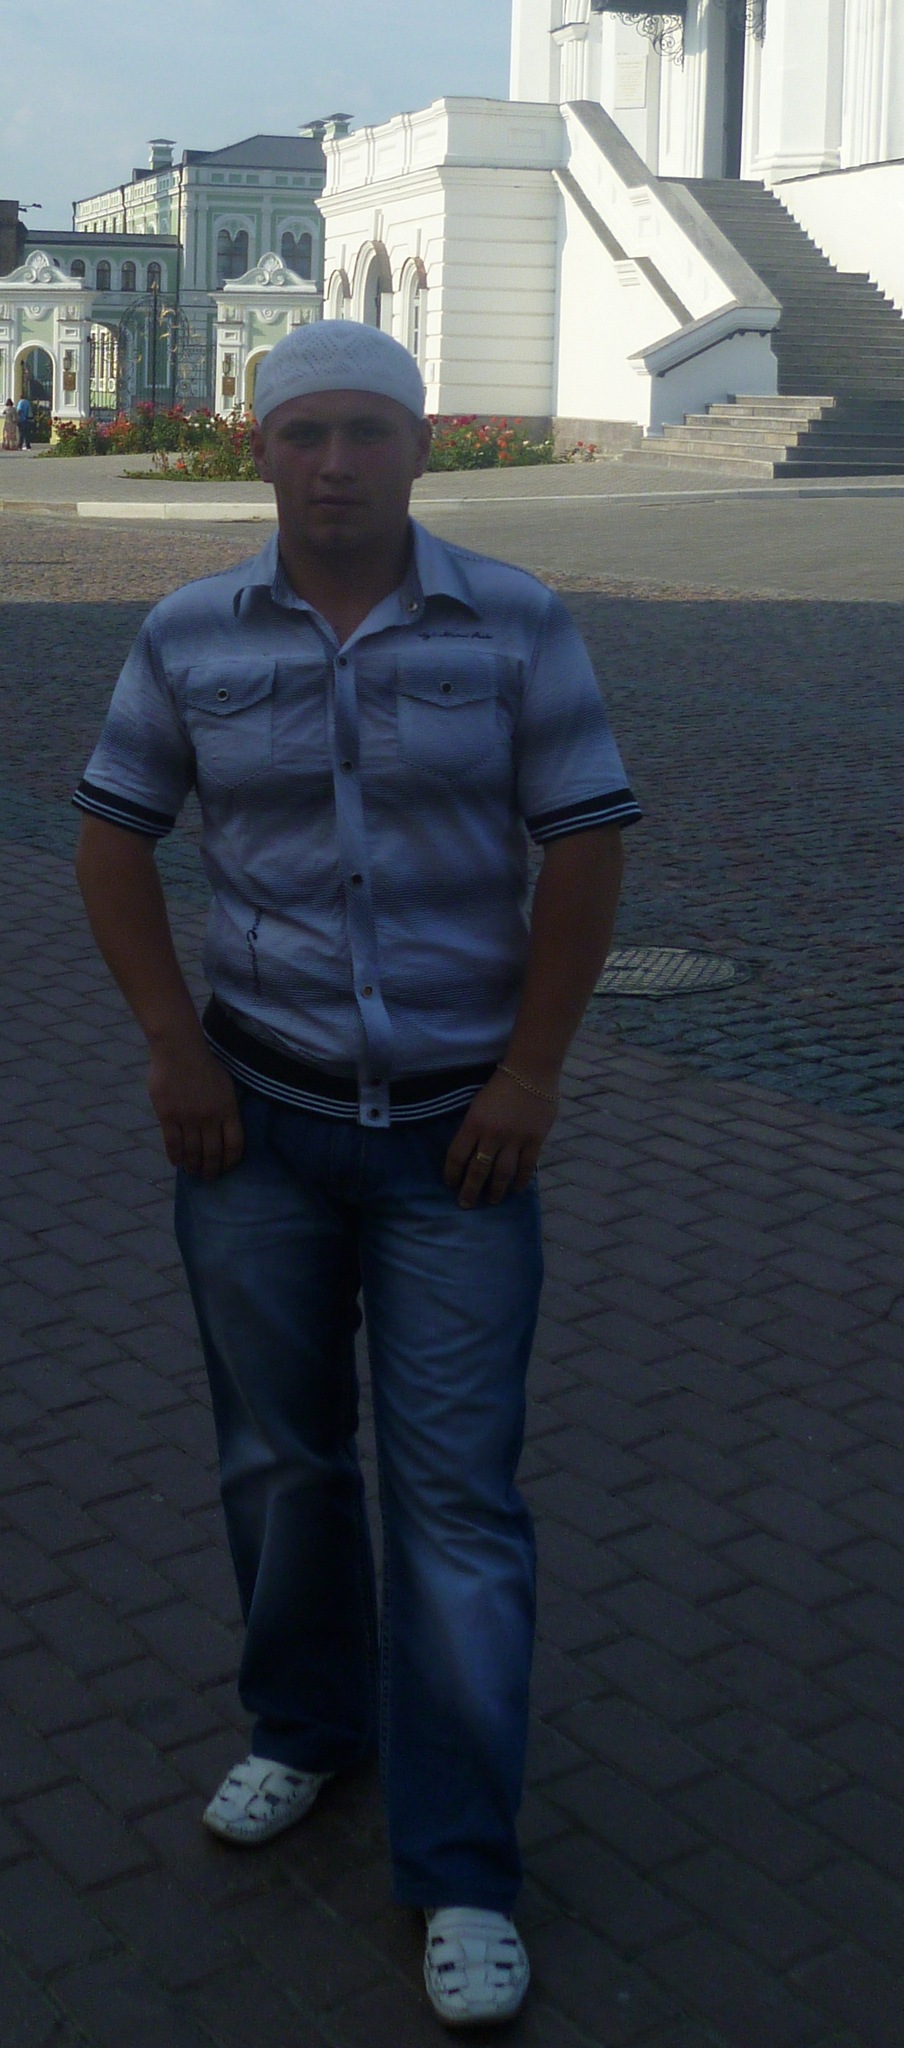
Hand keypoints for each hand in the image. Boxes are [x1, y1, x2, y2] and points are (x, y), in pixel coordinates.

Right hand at [147, 1031, 244, 1179]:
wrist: (179, 1050)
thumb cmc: (205, 1064)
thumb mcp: (226, 1086)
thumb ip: (227, 1108)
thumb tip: (226, 1129)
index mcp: (228, 1110)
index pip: (234, 1145)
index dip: (231, 1161)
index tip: (227, 1168)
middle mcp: (210, 1119)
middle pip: (212, 1153)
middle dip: (211, 1169)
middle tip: (208, 1177)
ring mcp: (188, 1119)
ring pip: (192, 1152)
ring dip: (193, 1166)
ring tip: (193, 1172)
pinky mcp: (168, 1117)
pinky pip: (173, 1144)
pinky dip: (176, 1156)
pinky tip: (177, 1162)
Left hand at [443, 1068, 557, 1209]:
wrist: (531, 1071)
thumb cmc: (501, 1085)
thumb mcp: (477, 1104)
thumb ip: (473, 1128)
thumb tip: (469, 1153)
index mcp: (474, 1124)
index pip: (457, 1156)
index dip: (452, 1174)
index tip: (450, 1184)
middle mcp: (492, 1135)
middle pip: (478, 1170)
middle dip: (470, 1190)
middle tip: (466, 1204)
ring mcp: (515, 1139)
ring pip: (502, 1173)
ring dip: (495, 1191)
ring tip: (492, 1201)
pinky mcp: (535, 1140)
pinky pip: (526, 1167)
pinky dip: (521, 1180)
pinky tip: (516, 1189)